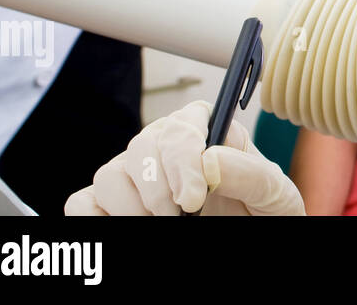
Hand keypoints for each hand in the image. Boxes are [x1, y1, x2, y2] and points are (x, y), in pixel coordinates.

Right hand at [64, 101, 303, 215]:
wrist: (250, 233)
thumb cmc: (263, 211)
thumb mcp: (274, 193)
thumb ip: (251, 174)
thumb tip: (210, 159)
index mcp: (210, 133)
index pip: (183, 123)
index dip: (182, 158)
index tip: (193, 198)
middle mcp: (168, 149)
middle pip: (140, 147)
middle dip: (158, 190)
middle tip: (181, 217)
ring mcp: (138, 176)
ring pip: (109, 176)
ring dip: (131, 207)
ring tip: (160, 223)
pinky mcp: (114, 205)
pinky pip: (82, 203)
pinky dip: (94, 217)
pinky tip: (128, 225)